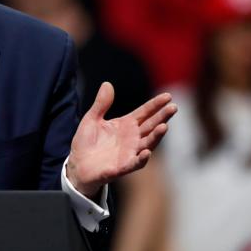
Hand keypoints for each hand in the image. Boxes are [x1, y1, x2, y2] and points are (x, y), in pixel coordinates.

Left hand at [65, 82, 176, 196]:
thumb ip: (101, 104)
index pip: (144, 113)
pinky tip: (146, 152)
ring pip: (148, 143)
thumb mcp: (91, 119)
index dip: (155, 105)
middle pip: (151, 125)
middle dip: (162, 117)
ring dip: (156, 136)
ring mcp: (129, 153)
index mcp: (126, 125)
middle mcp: (132, 138)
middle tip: (173, 107)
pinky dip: (141, 158)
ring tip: (164, 126)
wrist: (77, 165)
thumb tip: (107, 83)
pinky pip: (135, 163)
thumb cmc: (86, 142)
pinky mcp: (122, 167)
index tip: (168, 96)